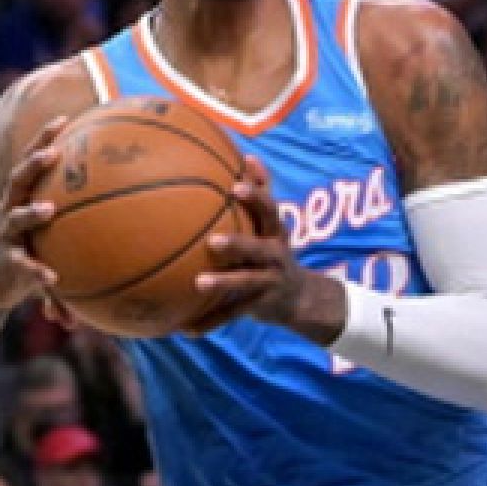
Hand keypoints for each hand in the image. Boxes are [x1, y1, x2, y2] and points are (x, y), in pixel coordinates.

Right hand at [0, 118, 66, 310]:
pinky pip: (23, 266)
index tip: (63, 120)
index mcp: (23, 197)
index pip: (31, 161)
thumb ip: (80, 214)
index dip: (43, 139)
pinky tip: (53, 276)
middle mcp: (10, 211)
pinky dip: (38, 271)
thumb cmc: (32, 247)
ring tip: (48, 209)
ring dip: (31, 212)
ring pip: (14, 219)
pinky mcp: (7, 264)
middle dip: (33, 164)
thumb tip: (125, 196)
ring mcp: (6, 236)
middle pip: (17, 180)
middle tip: (53, 153)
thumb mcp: (51, 227)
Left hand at [188, 157, 341, 339]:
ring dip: (223, 284)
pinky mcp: (258, 307)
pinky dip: (209, 322)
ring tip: (199, 283)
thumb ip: (262, 193)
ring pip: (245, 284)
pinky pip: (231, 315)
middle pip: (258, 249)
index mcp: (275, 233)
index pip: (269, 211)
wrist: (301, 298)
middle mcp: (275, 257)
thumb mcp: (273, 225)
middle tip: (213, 241)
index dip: (256, 197)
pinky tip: (185, 330)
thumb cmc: (275, 251)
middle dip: (238, 245)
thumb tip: (249, 156)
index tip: (236, 185)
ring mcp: (268, 283)